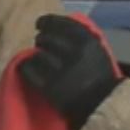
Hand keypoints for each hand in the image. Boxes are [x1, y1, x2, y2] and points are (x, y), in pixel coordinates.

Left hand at [18, 15, 121, 129]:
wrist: (103, 107)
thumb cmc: (100, 78)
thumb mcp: (98, 52)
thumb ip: (82, 38)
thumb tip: (57, 27)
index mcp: (89, 43)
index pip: (62, 24)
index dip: (47, 22)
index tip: (40, 23)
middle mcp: (75, 54)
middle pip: (46, 38)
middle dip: (41, 40)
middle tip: (40, 45)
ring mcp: (62, 72)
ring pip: (36, 55)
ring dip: (34, 56)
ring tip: (38, 60)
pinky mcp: (49, 88)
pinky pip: (29, 70)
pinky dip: (26, 68)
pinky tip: (28, 69)